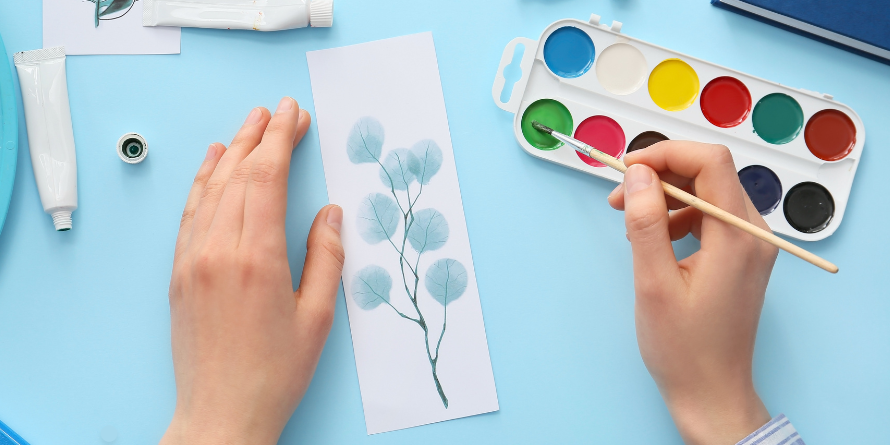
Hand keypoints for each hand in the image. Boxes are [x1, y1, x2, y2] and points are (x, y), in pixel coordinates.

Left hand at [161, 98, 344, 444]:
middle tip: (278, 111)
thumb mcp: (317, 317)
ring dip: (231, 152)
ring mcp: (193, 260)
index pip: (267, 179)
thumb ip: (326, 258)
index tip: (293, 115)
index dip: (281, 141)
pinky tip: (211, 165)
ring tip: (248, 125)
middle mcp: (218, 251)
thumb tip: (330, 213)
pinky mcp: (180, 273)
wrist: (221, 414)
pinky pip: (190, 214)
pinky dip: (201, 183)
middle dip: (260, 137)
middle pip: (239, 176)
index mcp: (257, 258)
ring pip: (211, 190)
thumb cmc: (274, 373)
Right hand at [607, 142, 776, 444]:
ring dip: (666, 195)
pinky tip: (654, 238)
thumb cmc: (682, 347)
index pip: (710, 161)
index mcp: (737, 236)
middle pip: (710, 172)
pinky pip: (710, 216)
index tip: (626, 170)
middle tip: (618, 197)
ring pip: (708, 192)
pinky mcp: (740, 256)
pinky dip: (678, 215)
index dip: (665, 154)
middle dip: (661, 173)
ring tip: (630, 221)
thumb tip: (638, 175)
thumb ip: (647, 223)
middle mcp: (753, 233)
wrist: (711, 392)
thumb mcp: (654, 283)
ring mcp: (750, 245)